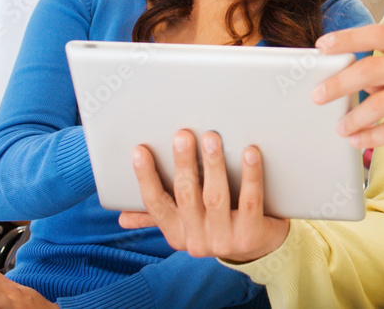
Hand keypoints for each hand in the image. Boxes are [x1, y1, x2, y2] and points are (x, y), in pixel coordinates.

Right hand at [119, 130, 288, 261]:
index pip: (155, 204)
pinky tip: (250, 153)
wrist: (260, 249)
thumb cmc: (220, 224)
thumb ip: (159, 216)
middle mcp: (196, 240)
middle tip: (182, 135)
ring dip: (213, 165)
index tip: (139, 150)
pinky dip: (250, 175)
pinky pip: (249, 201)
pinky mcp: (251, 235)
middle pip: (186, 195)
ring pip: (216, 196)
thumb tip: (122, 217)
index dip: (145, 177)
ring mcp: (224, 240)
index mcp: (176, 233)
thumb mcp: (188, 223)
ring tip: (212, 137)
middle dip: (183, 163)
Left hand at [314, 24, 383, 160]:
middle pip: (373, 67)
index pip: (380, 33)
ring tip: (341, 126)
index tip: (322, 46)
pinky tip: (358, 140)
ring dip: (354, 116)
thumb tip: (351, 73)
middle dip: (339, 82)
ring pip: (380, 102)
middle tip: (318, 95)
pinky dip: (371, 137)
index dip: (348, 38)